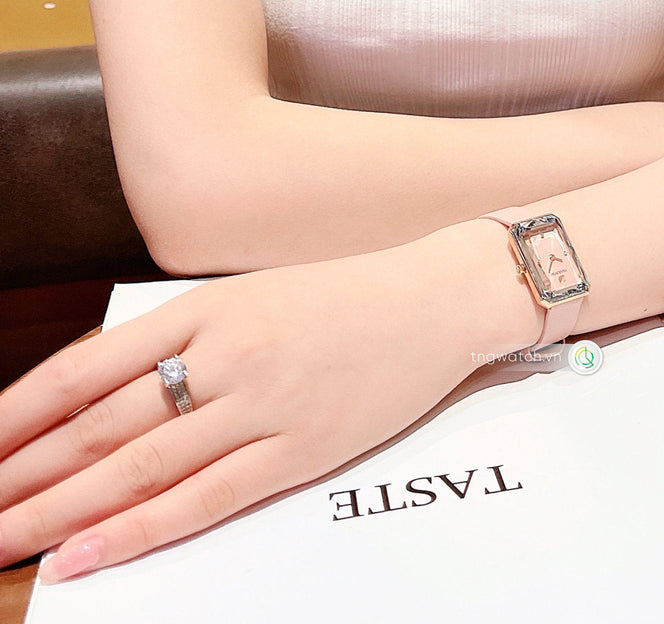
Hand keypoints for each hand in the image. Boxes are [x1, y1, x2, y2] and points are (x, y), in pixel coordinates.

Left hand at [0, 228, 523, 580]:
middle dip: (24, 473)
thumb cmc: (347, 294)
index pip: (88, 366)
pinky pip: (206, 498)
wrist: (435, 298)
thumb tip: (113, 387)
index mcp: (207, 306)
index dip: (21, 413)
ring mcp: (263, 404)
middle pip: (101, 425)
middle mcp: (225, 354)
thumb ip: (189, 333)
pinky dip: (140, 531)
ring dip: (61, 511)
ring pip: (140, 467)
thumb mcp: (256, 293)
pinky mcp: (301, 449)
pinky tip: (88, 556)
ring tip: (3, 541)